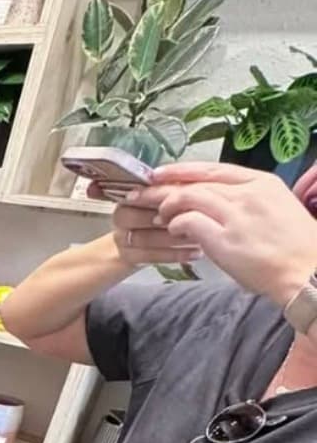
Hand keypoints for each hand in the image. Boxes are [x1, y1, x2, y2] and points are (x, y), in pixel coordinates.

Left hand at [127, 163, 316, 307]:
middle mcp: (248, 194)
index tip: (162, 173)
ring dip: (168, 206)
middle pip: (197, 183)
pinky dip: (176, 224)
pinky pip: (189, 222)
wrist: (308, 273)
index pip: (215, 169)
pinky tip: (171, 230)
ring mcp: (236, 215)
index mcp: (262, 183)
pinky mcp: (224, 239)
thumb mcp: (278, 210)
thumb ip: (250, 202)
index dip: (184, 170)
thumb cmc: (296, 249)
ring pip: (189, 198)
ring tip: (157, 215)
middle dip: (166, 187)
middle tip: (142, 193)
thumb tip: (223, 204)